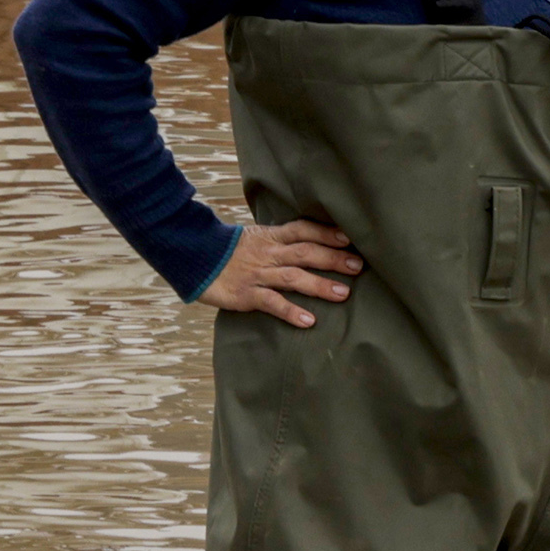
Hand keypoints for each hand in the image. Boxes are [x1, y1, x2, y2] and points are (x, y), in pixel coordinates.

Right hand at [203, 219, 358, 325]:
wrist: (192, 257)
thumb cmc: (226, 251)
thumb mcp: (254, 238)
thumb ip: (278, 241)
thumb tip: (307, 242)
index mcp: (270, 237)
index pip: (303, 230)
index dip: (326, 233)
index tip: (349, 237)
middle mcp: (268, 254)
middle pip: (305, 253)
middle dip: (332, 258)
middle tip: (357, 266)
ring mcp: (257, 274)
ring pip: (293, 277)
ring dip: (319, 285)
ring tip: (343, 293)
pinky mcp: (246, 294)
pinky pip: (271, 303)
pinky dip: (290, 311)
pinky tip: (308, 320)